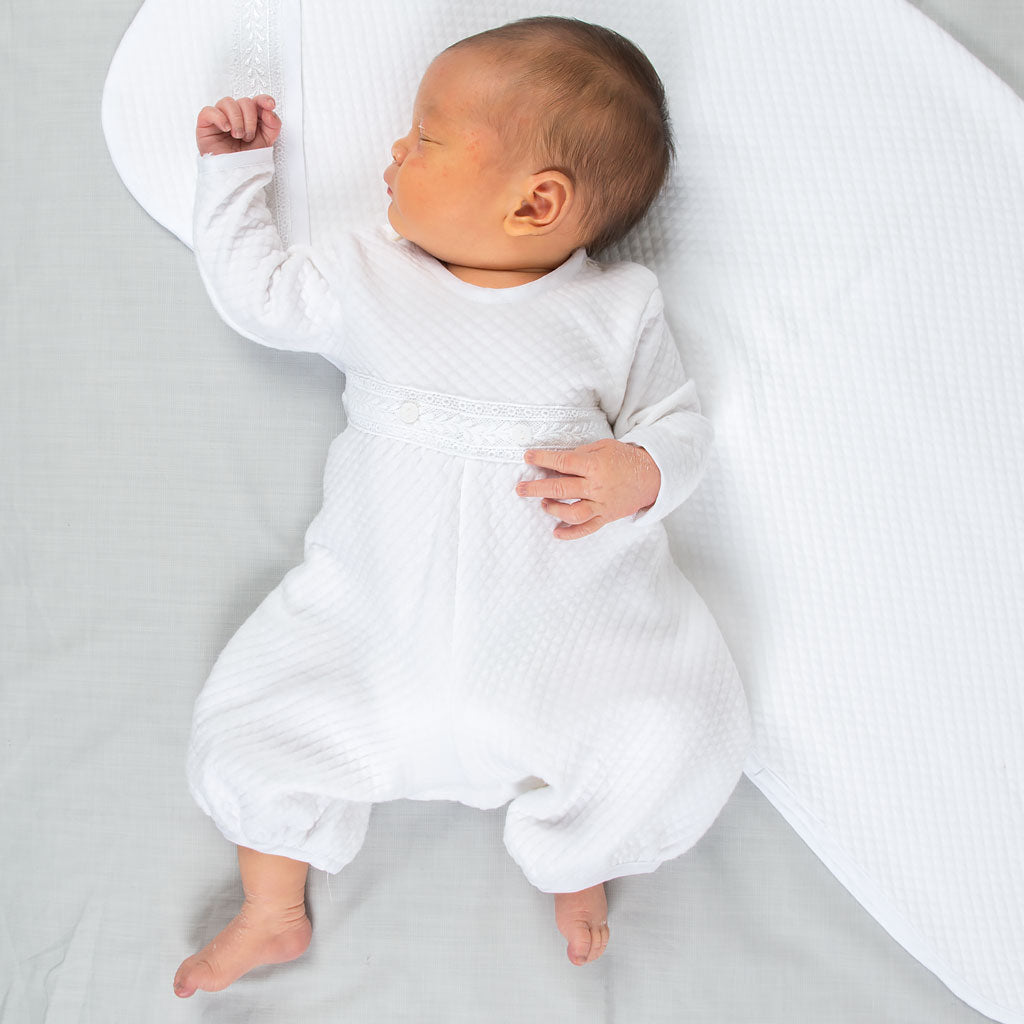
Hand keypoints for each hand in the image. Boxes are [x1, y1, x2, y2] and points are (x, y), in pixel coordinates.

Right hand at [196, 95, 279, 155]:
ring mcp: (220, 118)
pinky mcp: (205, 124)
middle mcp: (235, 115)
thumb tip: (269, 112)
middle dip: (250, 119)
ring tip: (238, 136)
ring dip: (236, 119)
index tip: (270, 105)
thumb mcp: (266, 142)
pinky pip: (209, 110)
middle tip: (248, 137)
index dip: (263, 100)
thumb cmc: (247, 159)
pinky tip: (226, 128)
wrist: (234, 174)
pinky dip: (219, 117)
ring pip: (227, 102)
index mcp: (249, 118)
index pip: (256, 101)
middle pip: (244, 101)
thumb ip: (272, 125)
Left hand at [515, 439, 660, 539]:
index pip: (563, 462)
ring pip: (572, 512)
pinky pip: (587, 528)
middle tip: (520, 488)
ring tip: (543, 503)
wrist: (653, 476)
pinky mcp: (606, 516)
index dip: (543, 459)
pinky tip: (556, 533)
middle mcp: (597, 486)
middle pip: (561, 488)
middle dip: (537, 488)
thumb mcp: (604, 447)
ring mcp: (602, 504)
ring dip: (553, 509)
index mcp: (596, 465)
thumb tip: (557, 462)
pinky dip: (571, 533)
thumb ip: (581, 454)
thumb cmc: (626, 458)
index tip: (527, 457)